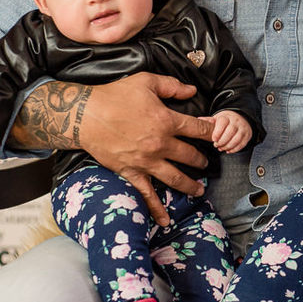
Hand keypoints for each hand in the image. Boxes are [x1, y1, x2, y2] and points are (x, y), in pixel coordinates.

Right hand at [29, 73, 215, 225]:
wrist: (85, 115)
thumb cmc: (114, 96)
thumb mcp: (146, 81)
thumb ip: (172, 86)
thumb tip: (192, 90)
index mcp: (167, 121)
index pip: (199, 130)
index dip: (212, 132)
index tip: (218, 135)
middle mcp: (160, 144)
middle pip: (190, 156)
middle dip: (202, 160)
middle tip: (206, 163)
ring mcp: (146, 161)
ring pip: (175, 178)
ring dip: (190, 185)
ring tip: (199, 190)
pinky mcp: (131, 172)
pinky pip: (146, 194)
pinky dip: (156, 208)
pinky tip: (165, 220)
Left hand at [205, 110, 251, 153]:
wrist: (241, 118)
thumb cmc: (227, 120)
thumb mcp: (218, 118)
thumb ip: (209, 121)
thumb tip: (199, 120)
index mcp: (227, 117)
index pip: (223, 123)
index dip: (218, 132)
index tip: (214, 139)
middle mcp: (236, 122)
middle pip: (230, 132)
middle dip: (222, 141)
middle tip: (216, 145)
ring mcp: (243, 129)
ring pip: (237, 139)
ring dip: (228, 146)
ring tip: (222, 148)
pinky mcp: (247, 135)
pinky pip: (242, 144)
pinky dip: (235, 149)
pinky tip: (228, 150)